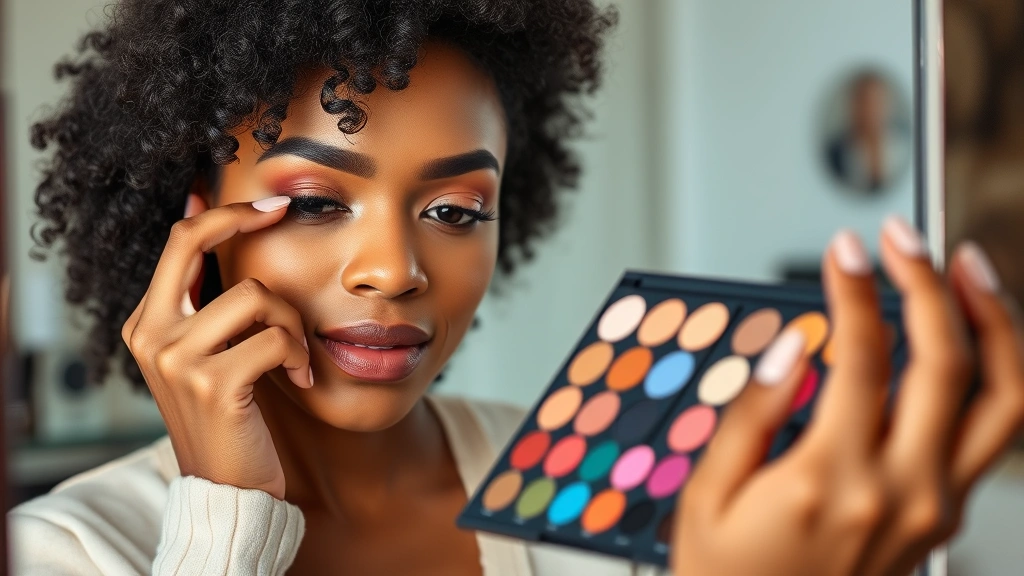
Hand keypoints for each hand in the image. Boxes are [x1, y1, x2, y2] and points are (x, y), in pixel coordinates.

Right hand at [121, 196, 310, 499]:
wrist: (230, 490)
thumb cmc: (231, 416)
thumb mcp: (213, 353)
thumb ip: (210, 299)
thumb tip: (202, 210)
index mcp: (146, 323)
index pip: (178, 242)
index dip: (224, 212)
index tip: (270, 203)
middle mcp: (150, 335)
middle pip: (193, 242)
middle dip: (244, 217)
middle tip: (283, 212)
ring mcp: (176, 359)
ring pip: (254, 295)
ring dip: (291, 322)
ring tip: (296, 356)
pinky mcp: (212, 383)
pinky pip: (275, 339)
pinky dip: (299, 356)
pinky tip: (300, 380)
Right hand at [673, 217, 1023, 575]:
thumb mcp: (708, 498)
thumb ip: (752, 416)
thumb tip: (792, 350)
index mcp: (831, 482)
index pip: (864, 357)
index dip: (855, 289)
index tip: (845, 250)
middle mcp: (902, 493)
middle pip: (950, 364)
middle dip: (930, 284)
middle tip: (902, 240)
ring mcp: (936, 508)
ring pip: (1005, 401)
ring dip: (995, 324)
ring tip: (968, 271)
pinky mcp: (944, 518)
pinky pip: (995, 433)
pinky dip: (994, 373)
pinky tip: (969, 338)